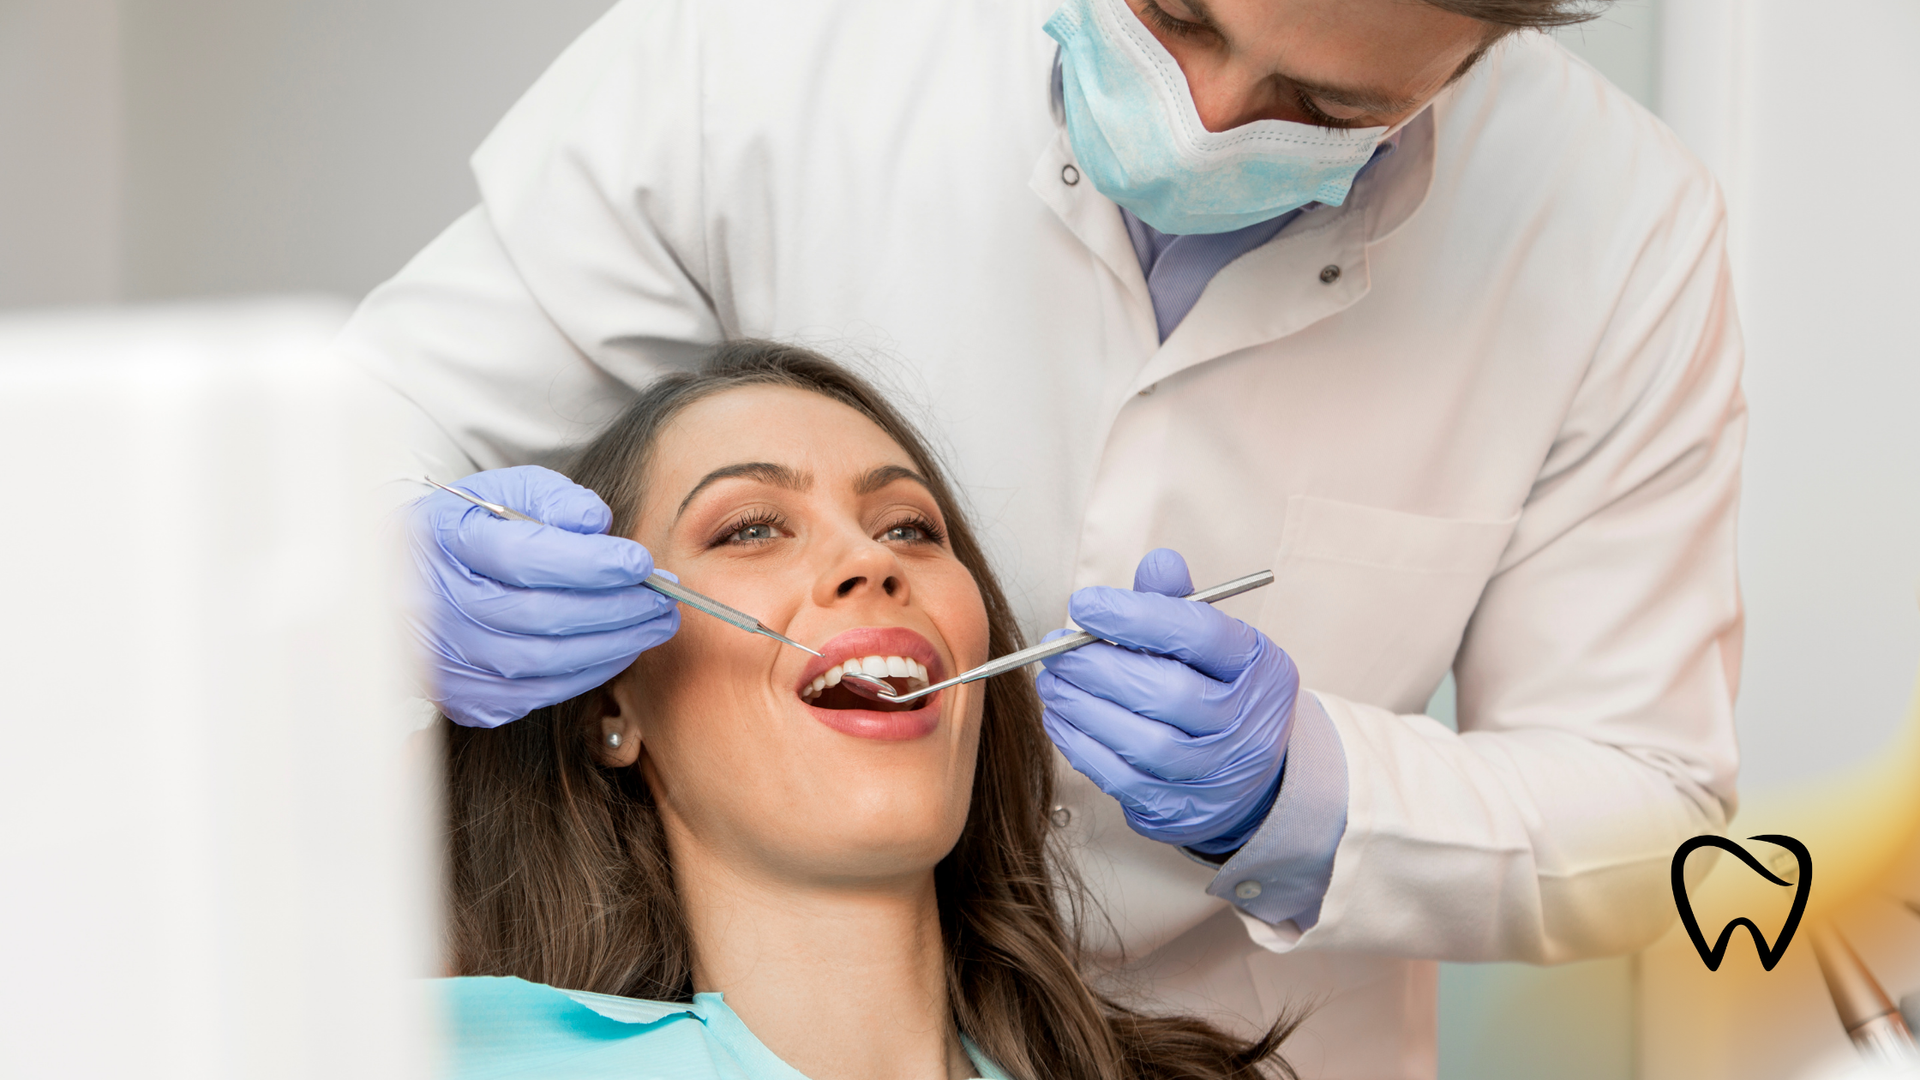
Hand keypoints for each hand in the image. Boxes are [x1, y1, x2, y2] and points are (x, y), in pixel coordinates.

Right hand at [405, 466, 679, 727]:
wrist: (413, 578)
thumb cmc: (473, 529)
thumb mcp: (507, 492)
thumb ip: (554, 499)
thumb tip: (598, 524)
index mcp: (447, 542)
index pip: (524, 558)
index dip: (589, 564)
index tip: (641, 562)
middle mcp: (440, 605)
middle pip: (540, 615)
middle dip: (615, 608)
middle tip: (664, 598)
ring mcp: (449, 658)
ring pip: (544, 661)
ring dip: (613, 645)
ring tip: (655, 624)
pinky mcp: (466, 696)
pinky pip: (539, 693)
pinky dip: (588, 673)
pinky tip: (621, 649)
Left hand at [1037, 549, 1298, 850]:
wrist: (1249, 775)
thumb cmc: (1218, 691)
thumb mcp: (1214, 643)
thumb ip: (1178, 604)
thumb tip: (1158, 563)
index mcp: (1256, 667)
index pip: (1198, 634)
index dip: (1135, 616)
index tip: (1084, 605)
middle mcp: (1244, 723)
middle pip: (1168, 692)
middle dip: (1098, 667)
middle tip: (1054, 649)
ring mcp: (1215, 772)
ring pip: (1144, 742)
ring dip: (1083, 708)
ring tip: (1051, 682)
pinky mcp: (1181, 808)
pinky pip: (1123, 780)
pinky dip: (1082, 746)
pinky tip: (1060, 719)